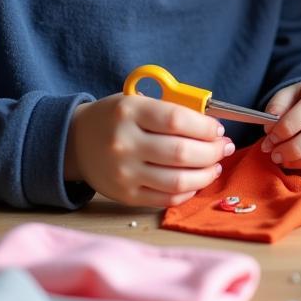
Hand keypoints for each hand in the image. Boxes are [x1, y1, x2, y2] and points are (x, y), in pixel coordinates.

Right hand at [64, 94, 232, 206]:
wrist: (75, 142)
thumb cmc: (115, 118)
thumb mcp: (137, 102)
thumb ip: (171, 111)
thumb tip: (213, 129)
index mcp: (129, 112)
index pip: (178, 121)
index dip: (206, 127)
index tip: (218, 129)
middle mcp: (125, 144)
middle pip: (181, 153)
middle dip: (213, 151)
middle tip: (225, 147)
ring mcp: (124, 173)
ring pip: (178, 181)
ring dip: (206, 174)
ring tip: (215, 165)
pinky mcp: (126, 196)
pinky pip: (167, 199)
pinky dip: (189, 191)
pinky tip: (196, 181)